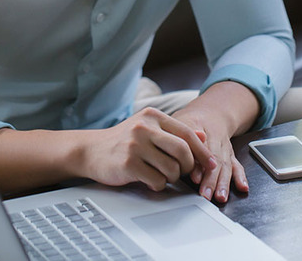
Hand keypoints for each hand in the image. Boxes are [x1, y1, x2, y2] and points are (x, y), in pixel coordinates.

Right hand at [79, 107, 216, 191]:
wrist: (90, 150)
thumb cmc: (123, 141)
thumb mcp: (148, 129)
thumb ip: (174, 132)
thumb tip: (203, 136)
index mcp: (152, 116)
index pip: (187, 133)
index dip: (202, 151)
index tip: (211, 163)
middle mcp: (144, 127)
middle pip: (183, 151)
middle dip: (189, 166)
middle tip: (184, 172)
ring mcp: (135, 145)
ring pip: (171, 168)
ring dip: (172, 177)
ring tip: (162, 174)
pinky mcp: (127, 164)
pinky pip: (156, 180)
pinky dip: (158, 185)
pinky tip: (150, 180)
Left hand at [171, 81, 259, 202]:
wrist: (211, 113)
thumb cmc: (191, 120)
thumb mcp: (183, 121)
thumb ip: (189, 131)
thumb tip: (197, 135)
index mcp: (204, 131)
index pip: (204, 148)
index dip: (199, 165)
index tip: (195, 178)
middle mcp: (218, 140)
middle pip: (216, 160)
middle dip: (212, 180)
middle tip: (205, 195)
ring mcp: (225, 148)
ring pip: (226, 166)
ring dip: (224, 183)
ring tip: (221, 197)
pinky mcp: (230, 155)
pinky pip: (237, 166)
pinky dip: (240, 177)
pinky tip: (242, 187)